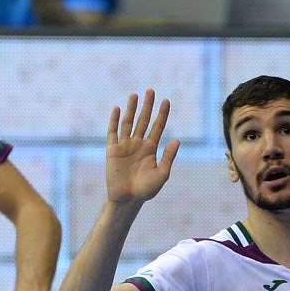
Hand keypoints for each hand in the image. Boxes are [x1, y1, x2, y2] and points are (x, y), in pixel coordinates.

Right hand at [106, 90, 179, 205]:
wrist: (127, 199)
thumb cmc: (146, 190)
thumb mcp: (162, 174)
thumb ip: (168, 157)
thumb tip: (177, 140)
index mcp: (150, 149)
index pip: (157, 127)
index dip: (162, 114)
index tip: (166, 100)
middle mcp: (138, 144)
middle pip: (144, 120)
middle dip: (147, 106)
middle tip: (151, 90)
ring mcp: (125, 146)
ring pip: (129, 123)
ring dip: (132, 109)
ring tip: (135, 95)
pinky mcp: (113, 150)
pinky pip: (113, 132)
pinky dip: (115, 120)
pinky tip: (118, 109)